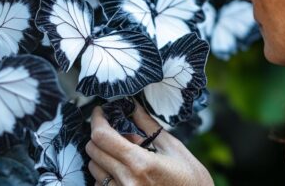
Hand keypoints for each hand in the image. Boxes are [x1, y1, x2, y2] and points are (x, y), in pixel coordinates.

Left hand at [85, 103, 213, 185]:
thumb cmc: (191, 179)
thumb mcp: (172, 148)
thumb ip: (148, 126)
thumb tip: (133, 107)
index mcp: (140, 163)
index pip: (102, 137)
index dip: (97, 120)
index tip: (100, 111)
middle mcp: (126, 181)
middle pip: (93, 151)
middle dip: (100, 135)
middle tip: (113, 129)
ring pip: (94, 168)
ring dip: (103, 156)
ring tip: (121, 153)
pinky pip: (101, 185)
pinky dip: (107, 174)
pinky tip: (123, 171)